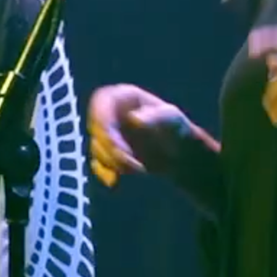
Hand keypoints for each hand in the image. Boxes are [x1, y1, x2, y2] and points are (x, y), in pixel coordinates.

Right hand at [87, 83, 208, 186]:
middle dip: (109, 145)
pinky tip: (114, 179)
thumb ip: (156, 117)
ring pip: (97, 146)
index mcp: (124, 97)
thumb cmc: (177, 129)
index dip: (101, 119)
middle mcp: (112, 112)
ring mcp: (108, 133)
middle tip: (128, 158)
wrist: (180, 154)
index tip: (112, 138)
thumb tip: (134, 119)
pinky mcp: (107, 152)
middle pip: (96, 126)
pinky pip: (97, 162)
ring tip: (139, 168)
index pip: (102, 101)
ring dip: (113, 160)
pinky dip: (104, 172)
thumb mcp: (172, 119)